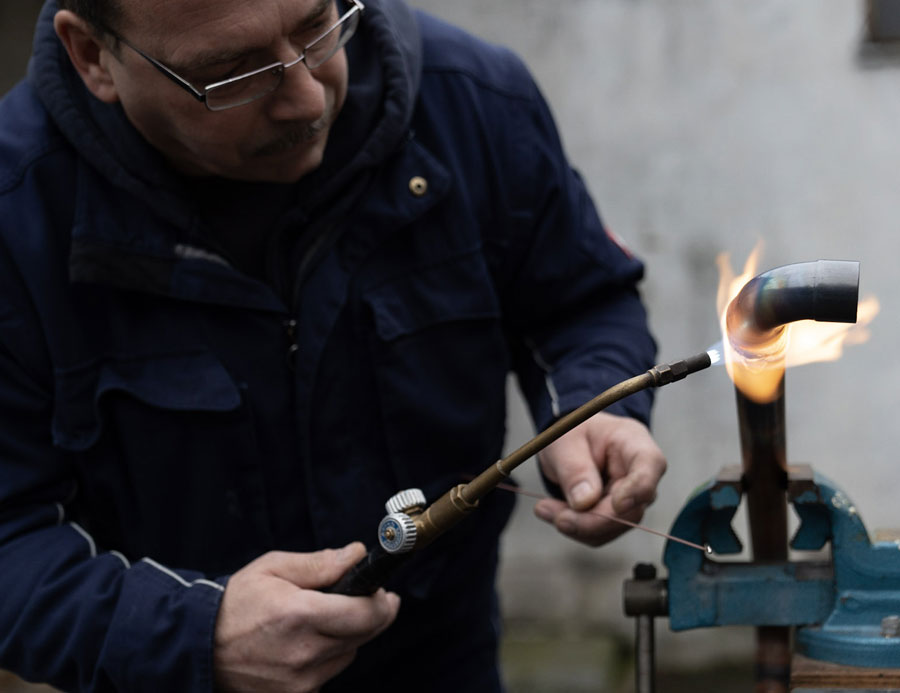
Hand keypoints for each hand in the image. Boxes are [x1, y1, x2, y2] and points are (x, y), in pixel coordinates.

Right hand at [213, 543, 400, 692]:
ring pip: (348, 654)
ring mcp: (300, 681)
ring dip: (347, 636)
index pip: (365, 613)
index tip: (384, 592)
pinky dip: (326, 657)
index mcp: (299, 614)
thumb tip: (356, 555)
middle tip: (364, 599)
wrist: (198, 647)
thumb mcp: (273, 568)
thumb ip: (320, 563)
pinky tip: (305, 644)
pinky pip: (329, 673)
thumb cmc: (235, 603)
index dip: (382, 602)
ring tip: (321, 621)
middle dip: (370, 614)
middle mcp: (303, 652)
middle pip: (364, 635)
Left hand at [534, 411, 665, 546]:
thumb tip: (584, 502)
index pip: (650, 466)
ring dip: (578, 526)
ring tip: (545, 508)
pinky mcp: (617, 515)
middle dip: (591, 520)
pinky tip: (554, 512)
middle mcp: (640, 473)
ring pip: (614, 527)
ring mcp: (632, 497)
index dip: (638, 489)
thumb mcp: (564, 440)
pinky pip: (600, 532)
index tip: (616, 505)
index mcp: (634, 442)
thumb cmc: (573, 432)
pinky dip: (575, 528)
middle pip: (631, 508)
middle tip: (556, 516)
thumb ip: (574, 468)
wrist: (571, 440)